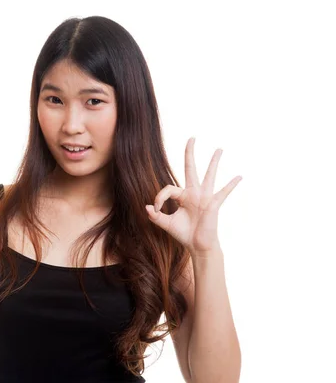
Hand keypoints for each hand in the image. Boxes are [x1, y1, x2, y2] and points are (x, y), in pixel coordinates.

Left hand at [145, 137, 241, 255]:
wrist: (197, 247)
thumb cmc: (183, 234)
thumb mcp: (166, 224)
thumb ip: (155, 215)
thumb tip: (146, 207)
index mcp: (182, 196)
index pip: (168, 188)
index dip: (159, 198)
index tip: (155, 209)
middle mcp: (194, 193)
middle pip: (190, 169)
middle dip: (190, 153)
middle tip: (192, 138)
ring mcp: (205, 197)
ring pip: (209, 175)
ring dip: (213, 162)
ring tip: (219, 149)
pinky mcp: (213, 204)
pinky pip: (223, 193)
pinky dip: (231, 185)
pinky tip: (239, 177)